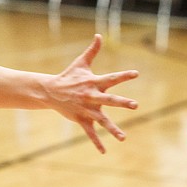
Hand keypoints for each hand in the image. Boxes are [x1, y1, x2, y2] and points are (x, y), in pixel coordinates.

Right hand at [45, 34, 138, 152]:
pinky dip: (97, 142)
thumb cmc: (69, 76)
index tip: (136, 74)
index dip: (123, 75)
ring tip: (123, 137)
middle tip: (135, 105)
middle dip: (122, 103)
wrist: (50, 91)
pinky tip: (104, 151)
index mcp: (94, 83)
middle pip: (109, 100)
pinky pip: (90, 133)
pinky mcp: (81, 119)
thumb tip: (99, 35)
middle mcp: (92, 97)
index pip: (112, 78)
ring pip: (102, 121)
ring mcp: (87, 109)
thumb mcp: (81, 63)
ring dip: (112, 129)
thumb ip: (93, 50)